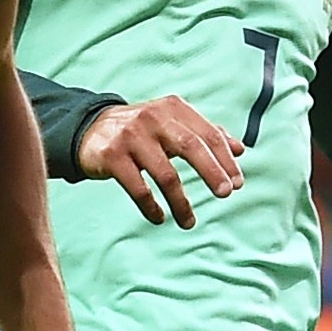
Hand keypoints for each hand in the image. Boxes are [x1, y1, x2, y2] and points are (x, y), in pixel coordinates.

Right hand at [77, 96, 243, 229]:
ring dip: (181, 203)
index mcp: (173, 109)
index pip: (208, 134)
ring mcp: (131, 137)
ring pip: (165, 174)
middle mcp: (153, 118)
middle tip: (225, 194)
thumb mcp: (172, 124)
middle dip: (212, 173)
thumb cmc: (142, 131)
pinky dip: (151, 207)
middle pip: (190, 147)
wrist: (91, 129)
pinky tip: (160, 218)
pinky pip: (138, 188)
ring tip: (189, 222)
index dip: (225, 160)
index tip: (237, 184)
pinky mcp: (112, 156)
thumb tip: (240, 150)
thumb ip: (205, 134)